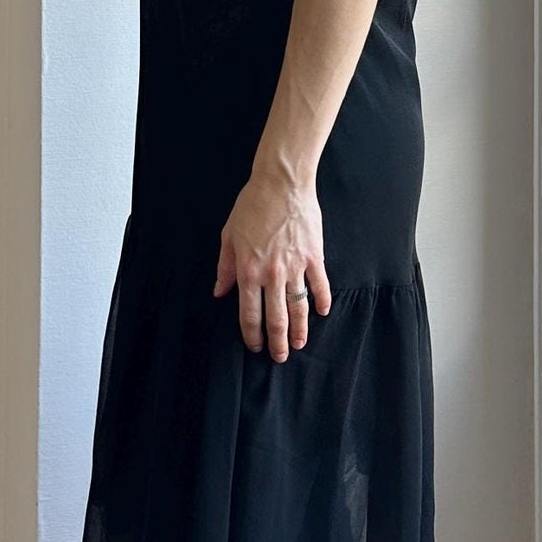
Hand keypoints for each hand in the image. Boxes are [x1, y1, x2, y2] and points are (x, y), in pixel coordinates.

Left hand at [214, 171, 332, 361]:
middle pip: (276, 318)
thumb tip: (219, 292)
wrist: (282, 184)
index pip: (249, 314)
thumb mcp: (229, 236)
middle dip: (277, 342)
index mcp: (248, 271)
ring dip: (299, 330)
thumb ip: (225, 267)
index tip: (255, 346)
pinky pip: (320, 286)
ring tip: (299, 344)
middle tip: (279, 357)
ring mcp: (296, 268)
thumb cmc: (252, 206)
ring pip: (299, 308)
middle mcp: (272, 275)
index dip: (252, 335)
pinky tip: (322, 312)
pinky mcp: (314, 258)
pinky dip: (322, 301)